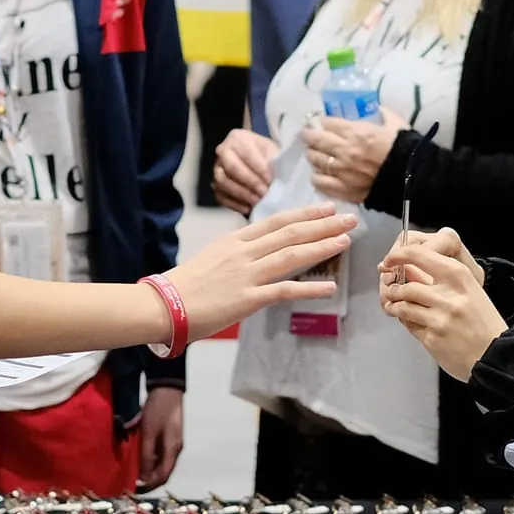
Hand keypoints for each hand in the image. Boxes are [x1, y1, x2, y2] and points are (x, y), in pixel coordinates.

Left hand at [134, 385, 185, 491]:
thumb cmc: (157, 410)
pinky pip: (161, 455)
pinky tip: (141, 460)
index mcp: (173, 450)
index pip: (163, 476)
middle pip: (164, 472)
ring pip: (163, 464)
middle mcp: (176, 450)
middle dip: (149, 481)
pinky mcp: (170, 436)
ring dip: (150, 471)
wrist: (167, 388)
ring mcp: (174, 443)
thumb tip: (143, 478)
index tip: (135, 489)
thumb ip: (146, 456)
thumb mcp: (149, 433)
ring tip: (135, 474)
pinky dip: (151, 461)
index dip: (150, 485)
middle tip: (133, 484)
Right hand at [162, 204, 355, 339]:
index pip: (276, 221)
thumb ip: (235, 255)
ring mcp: (247, 274)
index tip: (326, 208)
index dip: (304, 214)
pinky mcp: (248, 298)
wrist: (163, 305)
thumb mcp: (211, 259)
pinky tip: (330, 289)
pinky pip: (285, 290)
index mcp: (234, 241)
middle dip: (323, 224)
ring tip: (346, 241)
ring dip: (322, 246)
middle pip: (290, 233)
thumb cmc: (183, 286)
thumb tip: (254, 255)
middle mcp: (244, 252)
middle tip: (350, 217)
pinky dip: (310, 288)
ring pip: (292, 255)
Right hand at [211, 128, 278, 216]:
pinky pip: (220, 196)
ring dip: (242, 194)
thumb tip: (273, 178)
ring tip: (258, 201)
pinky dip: (234, 204)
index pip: (247, 153)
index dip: (259, 169)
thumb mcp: (273, 152)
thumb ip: (273, 161)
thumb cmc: (266, 155)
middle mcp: (223, 151)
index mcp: (237, 138)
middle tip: (265, 193)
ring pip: (223, 182)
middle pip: (231, 167)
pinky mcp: (215, 186)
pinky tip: (248, 208)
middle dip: (250, 182)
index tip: (271, 181)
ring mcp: (216, 169)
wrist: (257, 161)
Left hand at [303, 113, 399, 202]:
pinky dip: (317, 177)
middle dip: (309, 136)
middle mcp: (344, 150)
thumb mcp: (397, 125)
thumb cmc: (406, 150)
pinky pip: (321, 183)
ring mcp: (342, 171)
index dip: (323, 122)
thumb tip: (379, 108)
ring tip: (313, 155)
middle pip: (316, 140)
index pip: (328, 123)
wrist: (413, 179)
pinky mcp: (344, 189)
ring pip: (316, 161)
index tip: (321, 122)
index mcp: (356, 132)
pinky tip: (318, 175)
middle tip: (306, 135)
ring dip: (312, 156)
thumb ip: (385, 115)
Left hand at [379, 227, 508, 382]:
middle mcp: (449, 296)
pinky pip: (408, 324)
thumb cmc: (483, 324)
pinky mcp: (432, 338)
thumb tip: (408, 270)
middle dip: (394, 288)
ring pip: (403, 305)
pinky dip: (404, 320)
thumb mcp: (470, 291)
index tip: (390, 259)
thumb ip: (442, 279)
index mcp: (460, 277)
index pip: (420, 255)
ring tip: (395, 305)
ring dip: (394, 304)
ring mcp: (439, 318)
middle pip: (407, 284)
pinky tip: (407, 319)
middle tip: (391, 289)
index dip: (399, 256)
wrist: (495, 355)